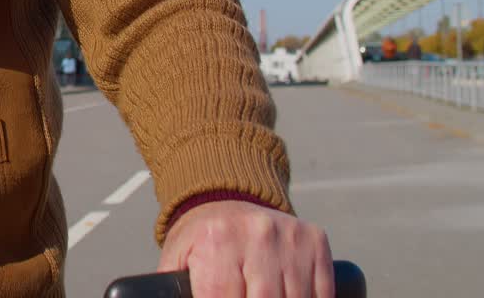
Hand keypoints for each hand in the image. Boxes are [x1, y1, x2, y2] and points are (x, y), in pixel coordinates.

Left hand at [158, 200, 333, 297]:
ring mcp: (289, 239)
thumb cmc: (201, 238)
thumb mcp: (178, 258)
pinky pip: (321, 291)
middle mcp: (257, 236)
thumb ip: (173, 286)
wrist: (226, 196)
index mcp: (217, 241)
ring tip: (262, 295)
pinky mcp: (314, 242)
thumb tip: (161, 296)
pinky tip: (292, 296)